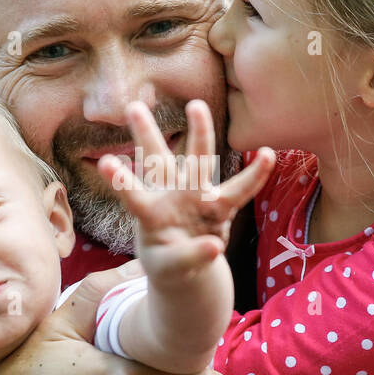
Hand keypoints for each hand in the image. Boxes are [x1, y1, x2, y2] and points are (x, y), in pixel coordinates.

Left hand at [96, 99, 273, 283]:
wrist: (186, 266)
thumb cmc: (168, 264)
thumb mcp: (170, 268)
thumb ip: (189, 258)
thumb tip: (216, 247)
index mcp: (150, 215)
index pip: (132, 196)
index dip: (119, 180)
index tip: (103, 161)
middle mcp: (170, 196)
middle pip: (157, 161)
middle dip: (147, 134)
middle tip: (133, 106)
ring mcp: (194, 196)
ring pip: (196, 161)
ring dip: (198, 134)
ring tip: (196, 106)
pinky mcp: (218, 205)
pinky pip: (239, 189)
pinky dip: (254, 175)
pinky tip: (269, 154)